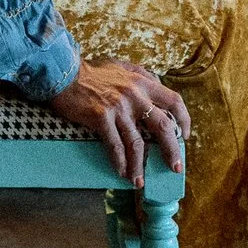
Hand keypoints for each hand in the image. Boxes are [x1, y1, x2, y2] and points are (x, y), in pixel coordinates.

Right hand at [47, 58, 187, 185]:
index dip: (184, 119)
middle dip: (171, 150)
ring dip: (140, 166)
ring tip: (139, 182)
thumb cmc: (91, 70)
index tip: (183, 135)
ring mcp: (118, 107)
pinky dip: (119, 162)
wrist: (63, 71)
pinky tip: (121, 173)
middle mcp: (135, 94)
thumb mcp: (122, 66)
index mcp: (143, 82)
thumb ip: (140, 75)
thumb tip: (156, 84)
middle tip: (174, 168)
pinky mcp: (101, 117)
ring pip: (137, 143)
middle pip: (163, 127)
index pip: (174, 101)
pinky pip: (114, 145)